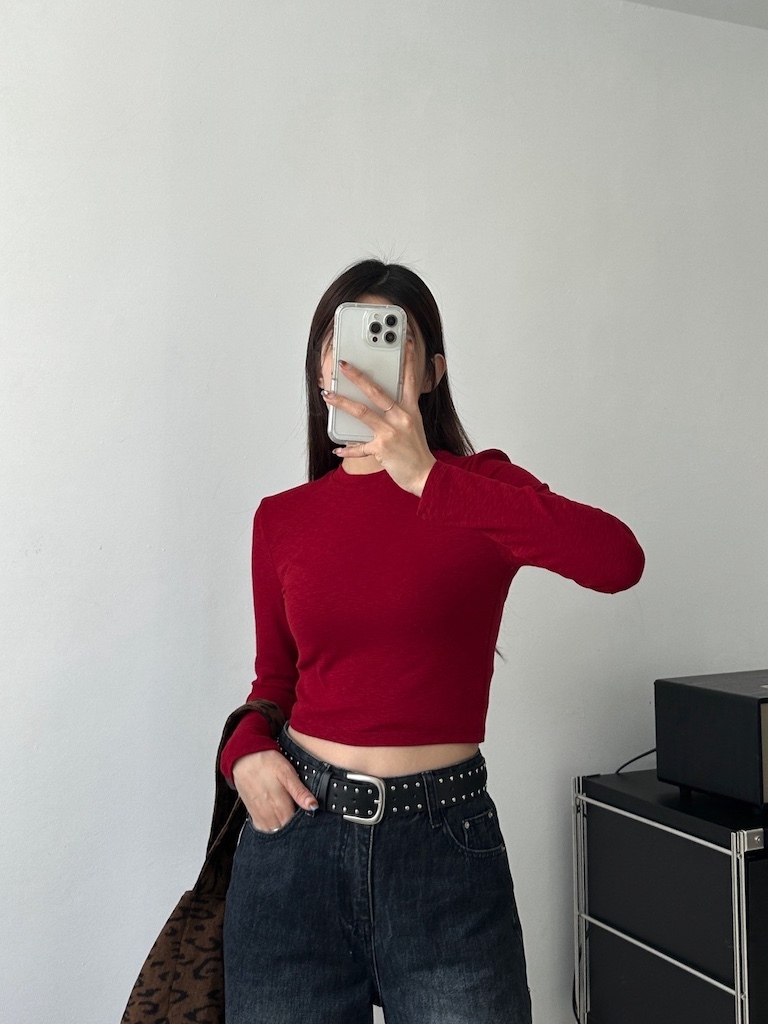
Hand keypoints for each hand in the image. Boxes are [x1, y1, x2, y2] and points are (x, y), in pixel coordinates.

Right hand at [232, 749, 317, 831]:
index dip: (303, 824)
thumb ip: (299, 791)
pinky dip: (270, 828)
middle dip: (293, 828)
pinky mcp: (252, 813)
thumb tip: (313, 806)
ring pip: (273, 832)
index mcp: (279, 805)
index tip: (308, 818)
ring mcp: (258, 815)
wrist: (243, 757)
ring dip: (281, 828)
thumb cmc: (266, 762)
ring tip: (288, 818)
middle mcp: (268, 814)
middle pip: (284, 831)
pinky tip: (276, 819)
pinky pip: (262, 828)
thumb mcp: (287, 772)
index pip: (294, 826)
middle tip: (299, 816)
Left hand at [321, 340, 436, 496]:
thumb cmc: (417, 451)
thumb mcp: (414, 426)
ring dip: (342, 402)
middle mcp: (402, 418)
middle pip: (376, 391)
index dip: (408, 360)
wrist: (425, 476)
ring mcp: (392, 433)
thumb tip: (380, 402)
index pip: (410, 380)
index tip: (405, 341)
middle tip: (344, 365)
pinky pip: (360, 447)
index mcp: (411, 410)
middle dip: (358, 376)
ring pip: (362, 412)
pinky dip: (348, 449)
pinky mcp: (382, 449)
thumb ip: (401, 411)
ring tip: (327, 394)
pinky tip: (337, 449)